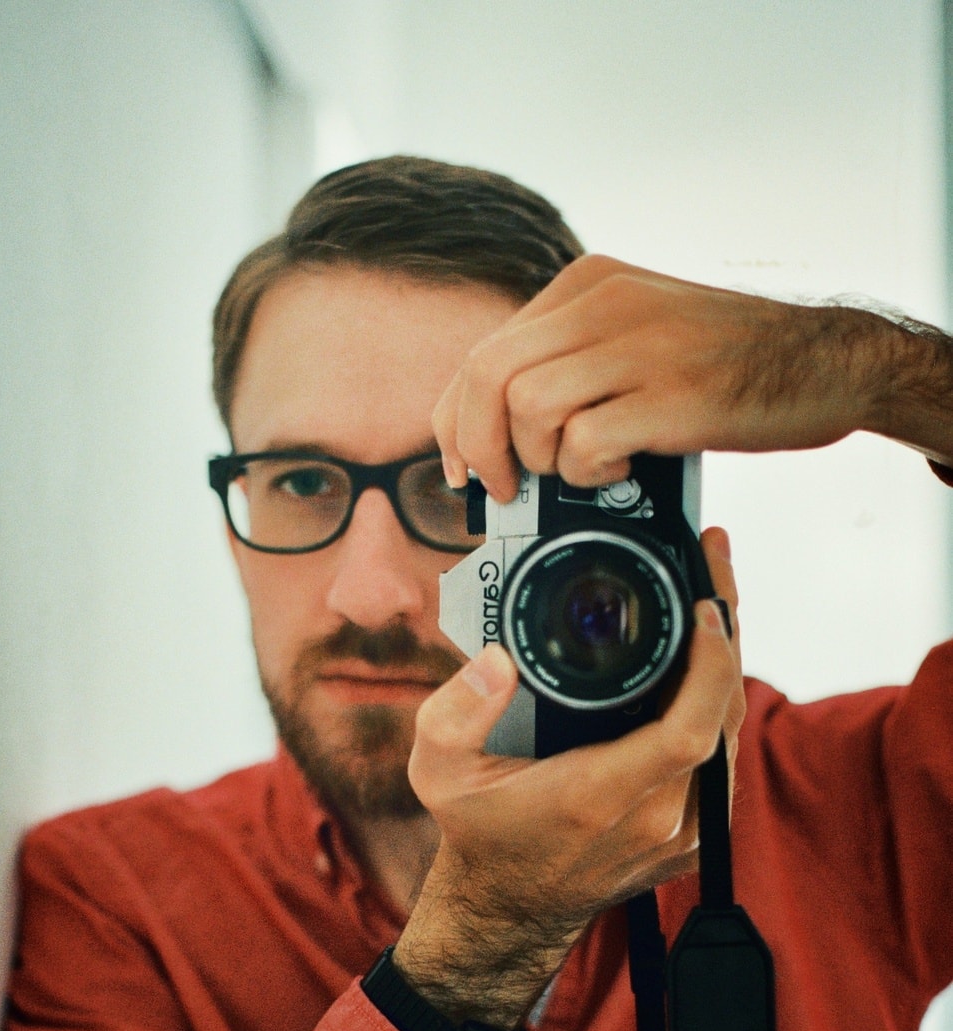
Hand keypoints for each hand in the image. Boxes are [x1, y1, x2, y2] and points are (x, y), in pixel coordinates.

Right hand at [395, 526, 743, 1029]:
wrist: (507, 908)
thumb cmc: (479, 832)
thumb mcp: (439, 768)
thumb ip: (456, 710)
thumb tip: (496, 659)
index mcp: (597, 798)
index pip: (687, 731)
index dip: (711, 666)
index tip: (704, 608)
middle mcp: (652, 821)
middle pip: (722, 718)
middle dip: (726, 636)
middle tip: (711, 567)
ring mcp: (680, 835)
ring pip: (729, 736)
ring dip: (726, 667)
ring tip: (709, 601)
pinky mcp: (692, 839)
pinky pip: (720, 761)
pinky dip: (716, 707)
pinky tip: (702, 664)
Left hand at [434, 255, 952, 499]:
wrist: (830, 361)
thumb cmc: (732, 363)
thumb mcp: (641, 333)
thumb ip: (577, 362)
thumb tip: (506, 434)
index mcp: (589, 285)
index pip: (483, 352)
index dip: (456, 420)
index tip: (464, 469)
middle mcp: (605, 304)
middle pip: (488, 376)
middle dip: (479, 448)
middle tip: (505, 490)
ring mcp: (638, 346)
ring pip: (527, 408)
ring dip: (543, 460)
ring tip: (585, 469)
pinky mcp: (670, 395)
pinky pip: (584, 443)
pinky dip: (590, 474)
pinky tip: (624, 470)